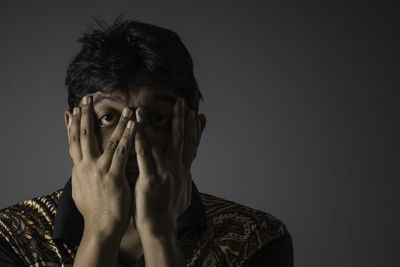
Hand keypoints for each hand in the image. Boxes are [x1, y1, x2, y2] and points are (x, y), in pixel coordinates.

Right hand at [67, 95, 135, 237]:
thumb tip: (77, 166)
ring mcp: (98, 171)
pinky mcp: (113, 177)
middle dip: (84, 115)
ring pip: (106, 140)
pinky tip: (135, 125)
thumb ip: (81, 175)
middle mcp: (85, 167)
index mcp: (78, 169)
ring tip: (125, 107)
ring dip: (117, 122)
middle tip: (86, 98)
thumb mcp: (81, 190)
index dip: (71, 125)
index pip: (73, 142)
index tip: (71, 110)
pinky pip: (122, 152)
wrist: (100, 228)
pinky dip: (128, 137)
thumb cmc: (94, 211)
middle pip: (83, 136)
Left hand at [133, 98, 200, 235]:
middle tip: (182, 101)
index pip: (192, 145)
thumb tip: (187, 175)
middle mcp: (177, 169)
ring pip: (159, 142)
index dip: (195, 129)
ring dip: (151, 124)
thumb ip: (183, 181)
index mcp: (184, 171)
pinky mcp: (150, 179)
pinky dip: (139, 139)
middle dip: (181, 118)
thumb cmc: (168, 214)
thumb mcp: (182, 195)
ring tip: (143, 108)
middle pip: (181, 139)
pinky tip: (134, 127)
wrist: (161, 229)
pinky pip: (143, 155)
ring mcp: (164, 173)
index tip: (196, 114)